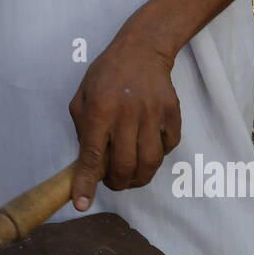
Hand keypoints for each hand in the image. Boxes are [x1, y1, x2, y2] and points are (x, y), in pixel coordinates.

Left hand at [67, 34, 181, 207]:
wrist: (142, 50)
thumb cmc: (106, 75)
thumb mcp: (82, 97)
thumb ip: (82, 130)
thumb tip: (88, 164)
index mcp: (99, 110)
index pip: (91, 155)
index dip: (86, 183)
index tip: (81, 204)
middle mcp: (127, 113)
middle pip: (124, 166)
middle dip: (117, 183)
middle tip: (113, 182)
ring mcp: (153, 113)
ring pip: (149, 163)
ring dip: (138, 178)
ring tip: (130, 175)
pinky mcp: (172, 113)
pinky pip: (168, 148)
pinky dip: (158, 157)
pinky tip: (147, 149)